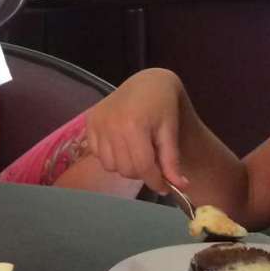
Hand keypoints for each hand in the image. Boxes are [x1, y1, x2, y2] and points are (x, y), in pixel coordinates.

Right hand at [83, 68, 187, 193]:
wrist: (147, 83)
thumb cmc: (163, 105)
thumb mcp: (170, 131)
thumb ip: (172, 161)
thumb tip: (180, 187)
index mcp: (134, 125)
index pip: (142, 166)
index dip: (155, 181)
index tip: (164, 188)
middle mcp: (111, 125)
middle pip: (125, 169)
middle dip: (142, 174)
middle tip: (153, 165)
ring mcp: (97, 124)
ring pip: (110, 166)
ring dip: (125, 166)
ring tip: (137, 152)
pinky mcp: (89, 123)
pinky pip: (97, 155)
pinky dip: (111, 157)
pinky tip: (122, 145)